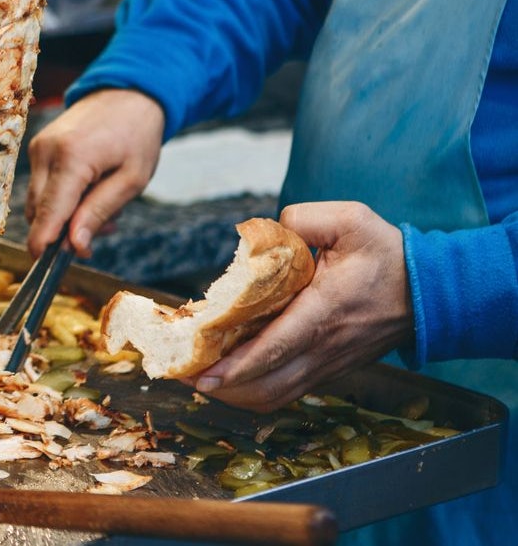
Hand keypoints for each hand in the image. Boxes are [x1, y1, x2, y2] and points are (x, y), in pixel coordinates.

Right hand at [25, 88, 163, 256]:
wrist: (128, 92)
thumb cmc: (137, 135)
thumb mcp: (132, 180)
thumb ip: (99, 212)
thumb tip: (74, 246)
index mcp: (71, 158)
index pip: (49, 211)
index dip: (45, 242)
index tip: (45, 266)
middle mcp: (46, 151)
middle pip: (38, 211)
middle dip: (63, 231)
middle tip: (104, 229)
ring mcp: (38, 147)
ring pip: (37, 201)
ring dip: (63, 216)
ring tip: (102, 207)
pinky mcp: (38, 147)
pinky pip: (41, 186)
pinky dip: (60, 198)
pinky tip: (89, 190)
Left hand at [188, 201, 414, 412]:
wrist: (433, 293)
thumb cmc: (388, 255)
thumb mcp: (350, 220)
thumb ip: (304, 219)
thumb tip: (265, 231)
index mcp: (324, 312)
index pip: (275, 348)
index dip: (237, 366)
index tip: (203, 375)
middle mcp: (324, 347)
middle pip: (265, 384)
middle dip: (220, 386)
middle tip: (181, 374)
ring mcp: (328, 365)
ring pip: (275, 396)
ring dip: (234, 394)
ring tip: (198, 379)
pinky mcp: (330, 370)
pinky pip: (287, 392)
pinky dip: (254, 391)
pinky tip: (230, 378)